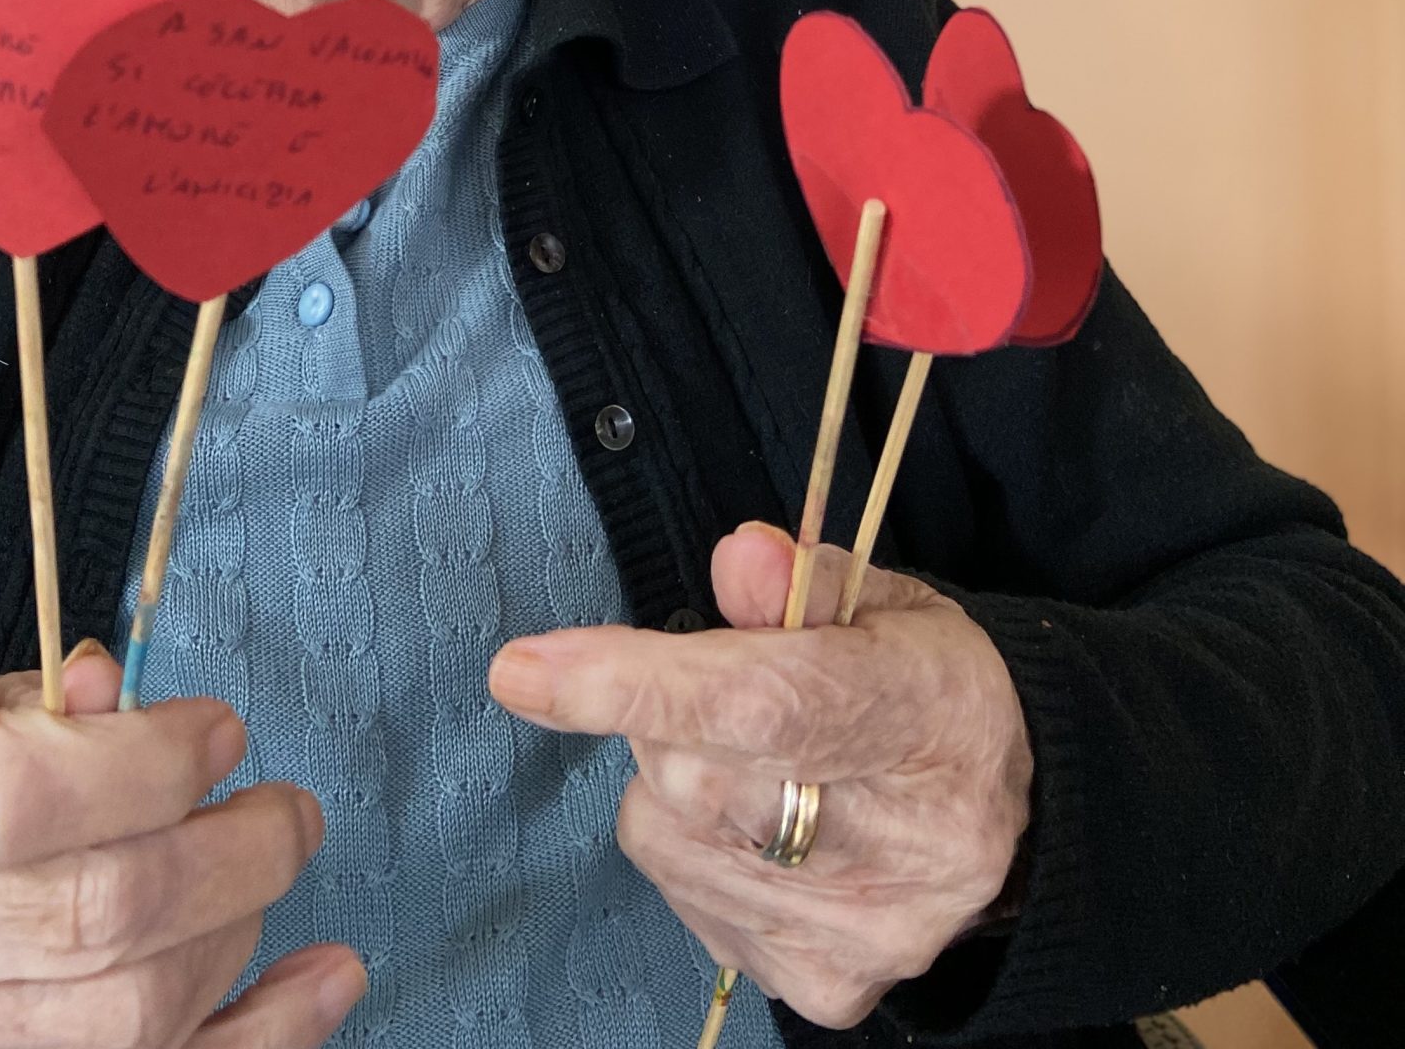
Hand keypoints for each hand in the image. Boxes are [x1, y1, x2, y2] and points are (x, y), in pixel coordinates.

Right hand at [0, 643, 366, 1046]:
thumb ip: (42, 695)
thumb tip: (115, 688)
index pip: (13, 793)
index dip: (143, 764)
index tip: (220, 735)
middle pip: (95, 914)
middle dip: (230, 857)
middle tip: (287, 811)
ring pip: (130, 1015)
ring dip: (234, 934)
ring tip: (265, 870)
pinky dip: (264, 1034)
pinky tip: (324, 979)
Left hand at [487, 526, 1031, 1030]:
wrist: (1019, 825)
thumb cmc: (928, 689)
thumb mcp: (890, 603)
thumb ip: (806, 579)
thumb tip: (738, 556)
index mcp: (924, 714)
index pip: (766, 704)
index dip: (638, 684)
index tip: (524, 669)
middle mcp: (901, 845)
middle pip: (695, 775)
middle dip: (667, 711)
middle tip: (720, 684)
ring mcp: (859, 931)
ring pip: (668, 831)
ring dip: (676, 775)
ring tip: (759, 758)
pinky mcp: (820, 987)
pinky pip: (682, 890)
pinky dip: (694, 840)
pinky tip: (765, 824)